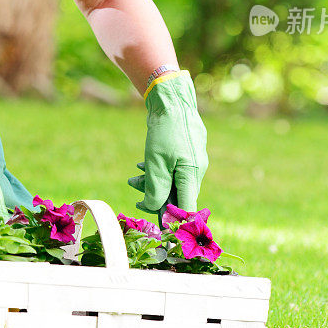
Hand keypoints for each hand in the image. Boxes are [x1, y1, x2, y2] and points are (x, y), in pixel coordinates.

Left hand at [127, 70, 207, 214]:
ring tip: (132, 179)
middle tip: (136, 198)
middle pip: (177, 194)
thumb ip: (157, 189)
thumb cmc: (165, 131)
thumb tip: (154, 208)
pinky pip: (170, 167)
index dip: (173, 220)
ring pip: (171, 180)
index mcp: (192, 175)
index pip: (187, 208)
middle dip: (155, 198)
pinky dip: (156, 170)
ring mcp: (190, 158)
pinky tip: (141, 167)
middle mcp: (195, 169)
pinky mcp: (183, 150)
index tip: (158, 229)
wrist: (171, 98)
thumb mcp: (157, 163)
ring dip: (151, 182)